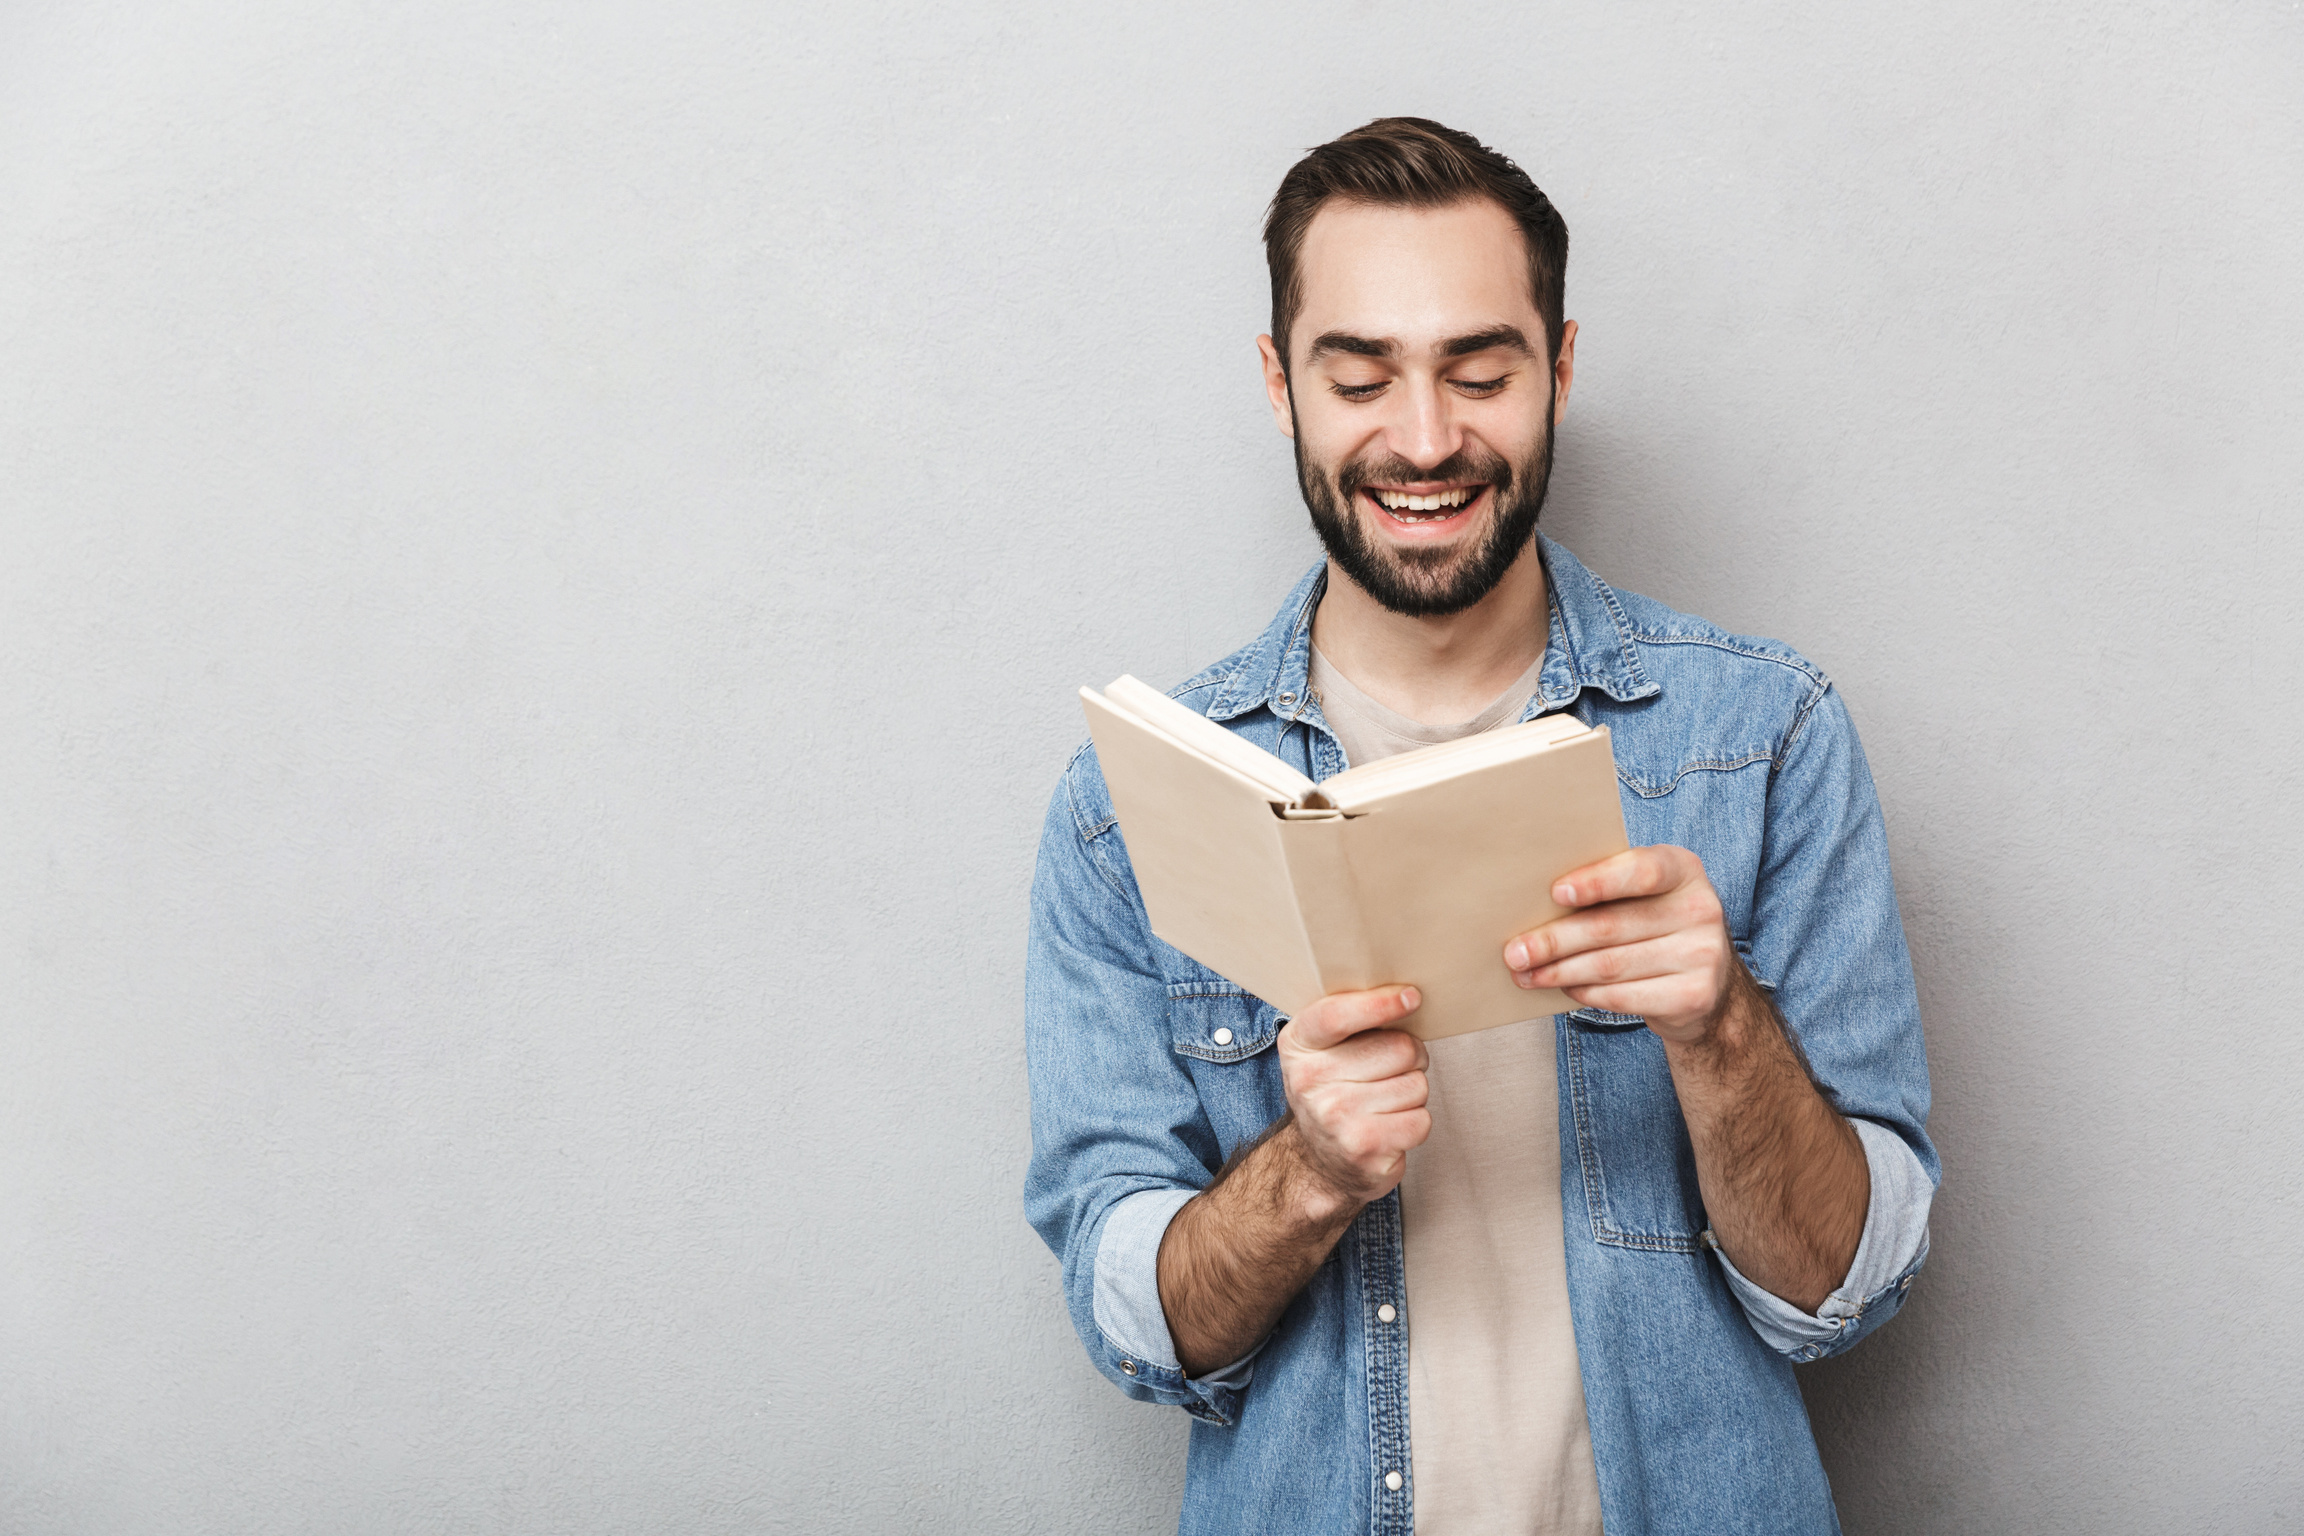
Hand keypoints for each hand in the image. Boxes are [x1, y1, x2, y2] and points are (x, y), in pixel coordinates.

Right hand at [1274, 986, 1431, 1212]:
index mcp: (1298, 1045)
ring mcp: (1335, 1118)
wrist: (1321, 1160)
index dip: (1380, 1004)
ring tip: (1386, 1101)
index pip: (1337, 1015)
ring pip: (1416, 1085)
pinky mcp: (1363, 1148)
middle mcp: (1309, 1081)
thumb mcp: (1324, 1048)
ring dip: (1412, 1092)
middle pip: (1399, 1048)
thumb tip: (1407, 994)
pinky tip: (1390, 1126)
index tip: (1412, 997)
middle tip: (1392, 1068)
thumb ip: (1353, 1017)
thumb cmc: (1335, 1090)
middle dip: (1411, 1055)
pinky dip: (1415, 1123)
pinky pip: (1421, 1120)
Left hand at [1504, 845, 1735, 1045]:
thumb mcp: (1644, 895)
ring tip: (1526, 974)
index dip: (1597, 882)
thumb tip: (1532, 903)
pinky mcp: (1693, 996)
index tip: (1556, 893)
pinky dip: (1585, 993)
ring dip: (1559, 972)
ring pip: (1610, 965)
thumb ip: (1607, 888)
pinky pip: (1623, 996)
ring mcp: (1703, 955)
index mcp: (1683, 870)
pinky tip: (1563, 988)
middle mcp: (1701, 909)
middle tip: (1515, 952)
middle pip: (1611, 926)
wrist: (1710, 986)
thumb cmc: (1657, 926)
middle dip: (1554, 941)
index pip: (1641, 871)